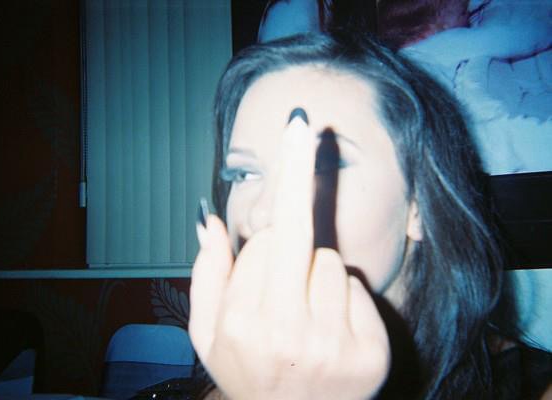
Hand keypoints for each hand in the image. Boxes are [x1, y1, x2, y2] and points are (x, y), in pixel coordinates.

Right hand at [189, 116, 389, 399]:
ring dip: (316, 274)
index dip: (264, 236)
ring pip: (331, 263)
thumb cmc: (244, 369)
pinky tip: (330, 330)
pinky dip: (342, 300)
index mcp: (243, 323)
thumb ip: (206, 274)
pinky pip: (356, 289)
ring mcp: (333, 346)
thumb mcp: (205, 332)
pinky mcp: (370, 354)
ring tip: (304, 312)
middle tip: (300, 136)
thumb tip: (207, 219)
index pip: (264, 241)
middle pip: (300, 239)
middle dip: (293, 220)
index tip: (297, 125)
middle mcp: (288, 334)